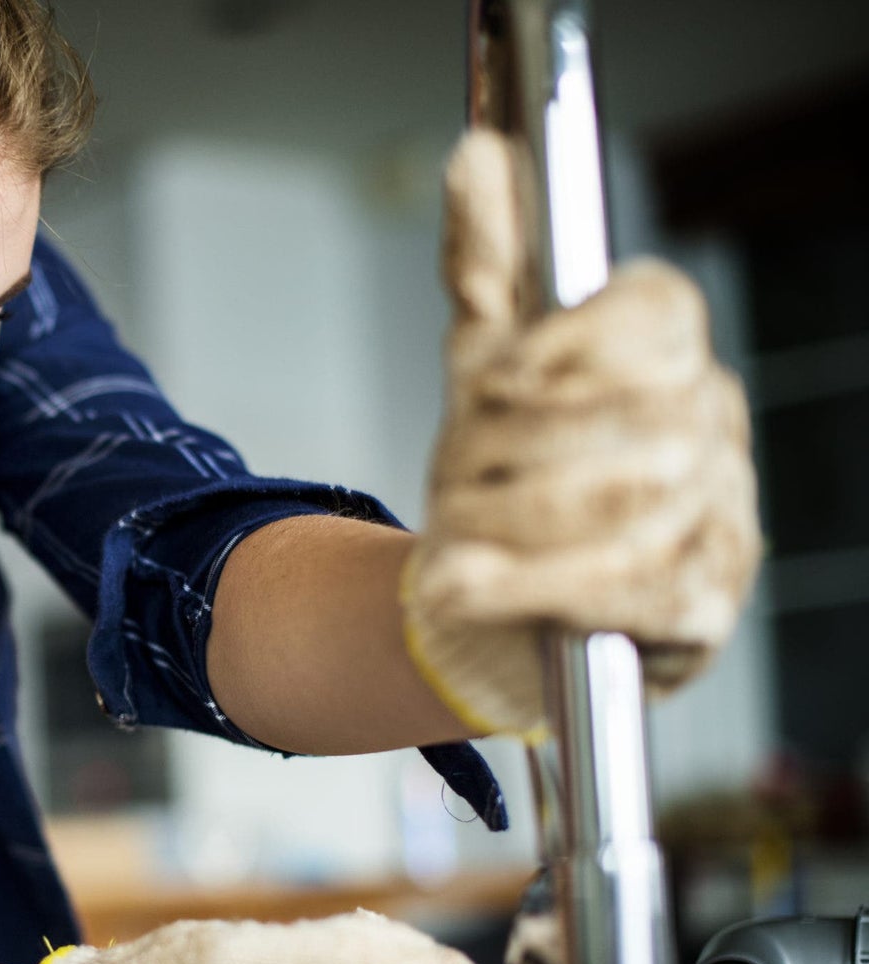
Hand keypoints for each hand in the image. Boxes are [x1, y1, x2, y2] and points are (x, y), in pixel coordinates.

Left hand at [403, 131, 762, 736]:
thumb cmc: (505, 475)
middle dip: (510, 453)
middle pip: (622, 415)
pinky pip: (619, 590)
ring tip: (452, 541)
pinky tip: (470, 585)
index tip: (493, 379)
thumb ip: (486, 267)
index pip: (658, 310)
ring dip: (507, 524)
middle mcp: (709, 429)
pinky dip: (527, 588)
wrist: (503, 604)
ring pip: (615, 505)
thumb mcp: (483, 365)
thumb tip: (475, 156)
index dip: (572, 339)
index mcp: (668, 356)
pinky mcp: (702, 604)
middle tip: (448, 480)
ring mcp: (717, 518)